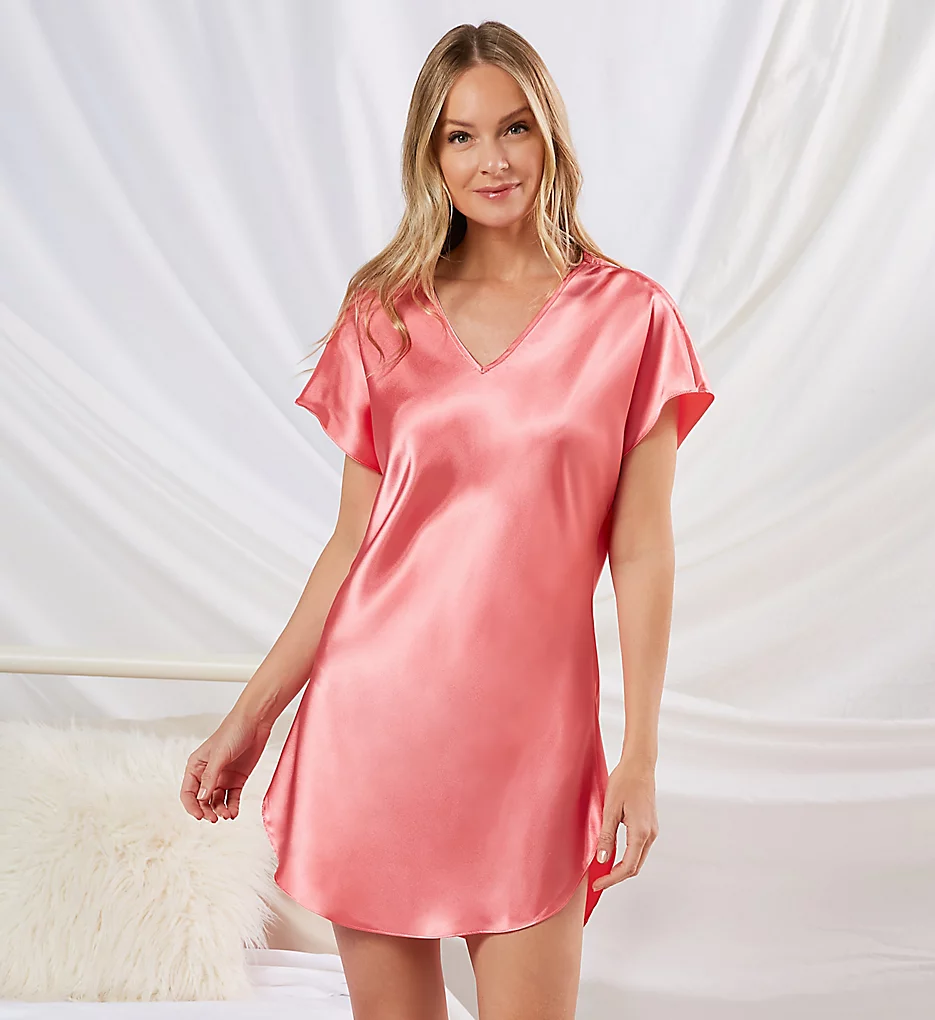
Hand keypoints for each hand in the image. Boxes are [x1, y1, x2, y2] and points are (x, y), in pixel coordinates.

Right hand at [180, 711, 272, 822]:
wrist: (256, 722)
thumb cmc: (233, 732)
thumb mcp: (220, 755)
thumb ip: (210, 777)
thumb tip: (202, 799)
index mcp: (196, 766)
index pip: (188, 792)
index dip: (192, 806)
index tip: (200, 816)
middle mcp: (207, 774)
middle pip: (202, 800)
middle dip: (206, 811)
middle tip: (215, 818)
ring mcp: (222, 777)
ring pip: (216, 801)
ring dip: (220, 811)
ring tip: (227, 815)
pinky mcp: (237, 779)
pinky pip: (232, 798)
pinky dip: (232, 807)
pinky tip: (233, 813)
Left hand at [591, 757, 658, 891]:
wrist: (639, 765)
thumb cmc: (624, 782)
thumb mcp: (610, 809)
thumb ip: (607, 836)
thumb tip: (602, 859)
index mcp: (640, 832)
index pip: (627, 867)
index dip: (611, 879)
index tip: (597, 884)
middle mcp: (650, 835)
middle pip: (635, 867)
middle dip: (616, 876)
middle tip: (597, 880)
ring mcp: (652, 830)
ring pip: (638, 858)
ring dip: (622, 867)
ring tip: (602, 869)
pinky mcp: (649, 825)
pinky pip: (639, 848)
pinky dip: (627, 856)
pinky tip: (614, 853)